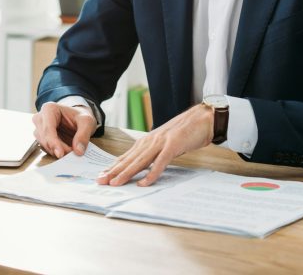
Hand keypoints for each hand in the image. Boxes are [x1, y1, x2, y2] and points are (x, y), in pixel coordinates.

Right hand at [32, 102, 96, 157]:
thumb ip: (83, 135)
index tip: (60, 154)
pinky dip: (57, 152)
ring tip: (72, 151)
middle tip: (72, 154)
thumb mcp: (87, 122)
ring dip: (58, 151)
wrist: (78, 119)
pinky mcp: (42, 138)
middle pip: (45, 138)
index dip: (53, 142)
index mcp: (49, 109)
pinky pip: (47, 149)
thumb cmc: (80, 116)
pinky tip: (66, 151)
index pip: (48, 128)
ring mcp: (39, 129)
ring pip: (45, 145)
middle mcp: (40, 118)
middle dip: (58, 148)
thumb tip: (78, 151)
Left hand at [96, 104, 212, 186]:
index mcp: (147, 141)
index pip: (127, 156)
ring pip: (140, 161)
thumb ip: (154, 152)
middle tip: (100, 181)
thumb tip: (144, 166)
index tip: (102, 176)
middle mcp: (151, 141)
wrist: (202, 118)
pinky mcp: (173, 146)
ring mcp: (161, 143)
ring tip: (115, 183)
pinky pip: (160, 162)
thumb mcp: (165, 142)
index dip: (113, 166)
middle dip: (114, 171)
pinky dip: (152, 173)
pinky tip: (144, 183)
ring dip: (127, 173)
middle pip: (129, 159)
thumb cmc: (185, 132)